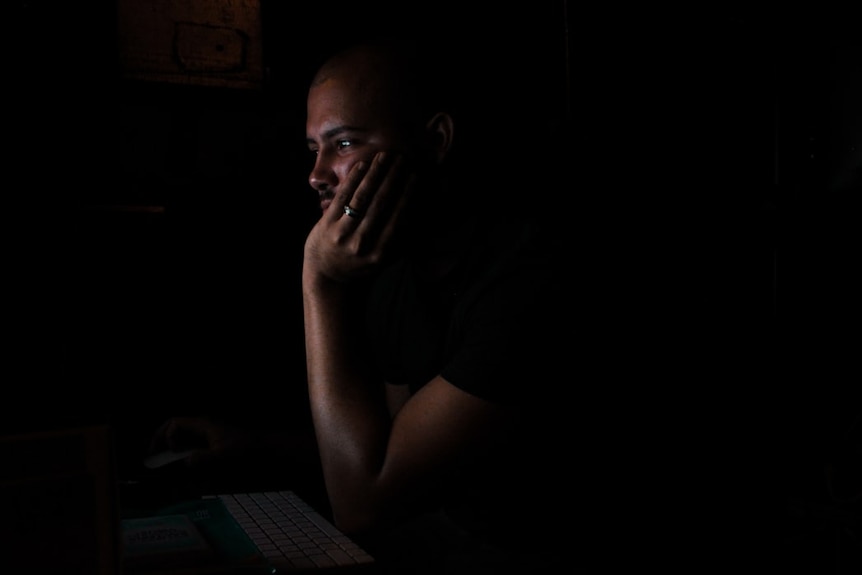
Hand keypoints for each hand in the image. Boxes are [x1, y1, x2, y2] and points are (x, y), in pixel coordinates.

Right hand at [148, 416, 253, 468]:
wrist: (259, 448)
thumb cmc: (243, 449)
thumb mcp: (224, 456)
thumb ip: (206, 459)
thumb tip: (187, 462)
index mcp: (202, 425)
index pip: (175, 423)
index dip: (167, 436)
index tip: (171, 451)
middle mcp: (201, 427)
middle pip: (174, 426)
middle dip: (160, 437)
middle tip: (150, 453)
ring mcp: (204, 434)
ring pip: (180, 434)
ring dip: (168, 443)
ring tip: (157, 457)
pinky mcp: (207, 442)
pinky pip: (188, 443)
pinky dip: (178, 450)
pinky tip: (176, 461)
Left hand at [304, 151, 415, 283]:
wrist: (328, 275)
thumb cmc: (362, 262)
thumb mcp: (384, 257)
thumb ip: (402, 239)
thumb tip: (424, 212)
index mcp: (380, 254)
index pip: (398, 217)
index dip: (407, 194)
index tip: (415, 176)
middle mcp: (361, 244)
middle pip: (381, 204)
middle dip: (393, 178)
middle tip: (402, 159)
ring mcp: (342, 234)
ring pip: (362, 197)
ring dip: (375, 173)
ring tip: (384, 156)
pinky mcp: (326, 225)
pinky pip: (342, 197)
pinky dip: (353, 179)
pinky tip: (363, 165)